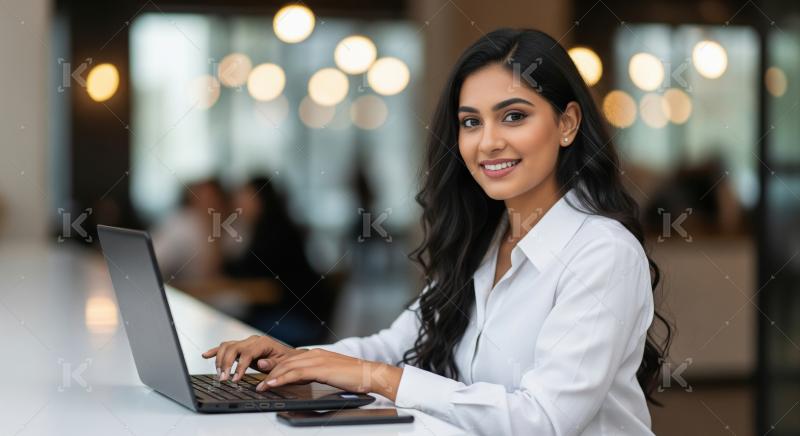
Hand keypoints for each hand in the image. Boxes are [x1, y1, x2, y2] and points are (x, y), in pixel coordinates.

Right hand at [201, 335, 306, 381]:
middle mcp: (252, 340)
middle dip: (226, 364)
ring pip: (227, 346)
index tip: (235, 379)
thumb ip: (272, 364)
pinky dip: (215, 351)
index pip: (247, 353)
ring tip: (220, 374)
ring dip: (220, 360)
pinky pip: (225, 347)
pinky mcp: (240, 347)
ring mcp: (245, 342)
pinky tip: (206, 355)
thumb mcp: (282, 364)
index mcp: (262, 343)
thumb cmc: (285, 361)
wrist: (287, 356)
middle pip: (233, 348)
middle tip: (223, 379)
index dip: (240, 366)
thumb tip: (260, 362)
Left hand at [256, 348, 403, 400]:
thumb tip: (304, 380)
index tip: (265, 373)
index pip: (292, 359)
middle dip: (270, 370)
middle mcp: (315, 354)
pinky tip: (273, 383)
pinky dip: (282, 378)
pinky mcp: (320, 368)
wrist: (370, 374)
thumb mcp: (331, 374)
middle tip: (257, 379)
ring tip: (261, 385)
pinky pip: (296, 373)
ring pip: (288, 366)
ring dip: (272, 376)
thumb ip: (316, 374)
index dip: (277, 366)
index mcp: (318, 355)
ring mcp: (317, 360)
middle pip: (286, 361)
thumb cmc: (354, 377)